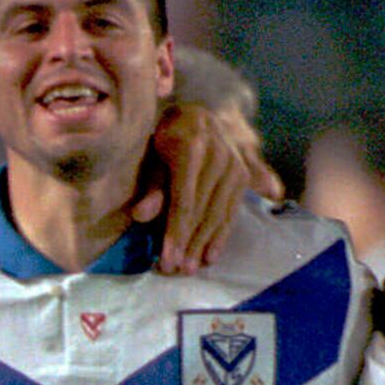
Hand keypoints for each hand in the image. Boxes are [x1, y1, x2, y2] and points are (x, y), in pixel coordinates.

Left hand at [135, 100, 276, 273]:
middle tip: (175, 271)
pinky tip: (212, 256)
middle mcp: (219, 156)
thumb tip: (140, 216)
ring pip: (219, 213)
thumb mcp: (153, 155)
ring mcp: (235, 165)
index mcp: (193, 149)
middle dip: (189, 244)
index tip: (167, 259)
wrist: (198, 113)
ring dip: (205, 244)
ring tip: (192, 268)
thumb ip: (151, 186)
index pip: (184, 201)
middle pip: (203, 211)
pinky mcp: (244, 174)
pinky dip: (221, 234)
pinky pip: (232, 209)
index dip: (176, 233)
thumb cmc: (167, 137)